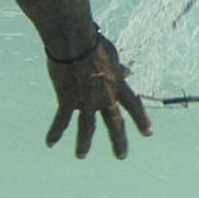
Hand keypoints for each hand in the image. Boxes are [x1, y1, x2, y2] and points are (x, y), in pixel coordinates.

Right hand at [44, 32, 151, 159]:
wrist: (75, 42)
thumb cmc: (93, 43)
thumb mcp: (112, 55)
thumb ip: (119, 68)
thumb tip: (128, 71)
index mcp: (118, 85)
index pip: (134, 105)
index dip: (141, 119)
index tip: (148, 133)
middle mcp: (105, 97)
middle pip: (114, 123)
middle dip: (118, 141)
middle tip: (121, 156)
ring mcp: (86, 101)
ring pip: (87, 127)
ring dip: (84, 144)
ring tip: (81, 155)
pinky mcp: (67, 100)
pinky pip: (61, 120)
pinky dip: (55, 132)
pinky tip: (50, 143)